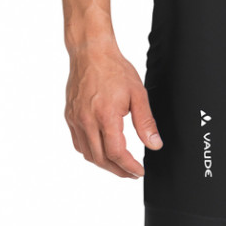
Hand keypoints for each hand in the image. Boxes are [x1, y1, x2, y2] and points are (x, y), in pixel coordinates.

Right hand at [64, 43, 160, 178]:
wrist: (91, 52)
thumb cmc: (114, 69)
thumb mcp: (138, 94)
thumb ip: (146, 123)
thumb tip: (154, 144)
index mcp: (105, 115)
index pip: (116, 153)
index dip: (129, 167)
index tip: (138, 172)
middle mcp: (87, 120)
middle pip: (101, 159)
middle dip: (118, 170)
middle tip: (131, 173)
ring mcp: (76, 119)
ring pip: (88, 154)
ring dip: (103, 164)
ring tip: (118, 165)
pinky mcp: (70, 116)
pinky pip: (78, 143)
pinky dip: (91, 153)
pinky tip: (101, 151)